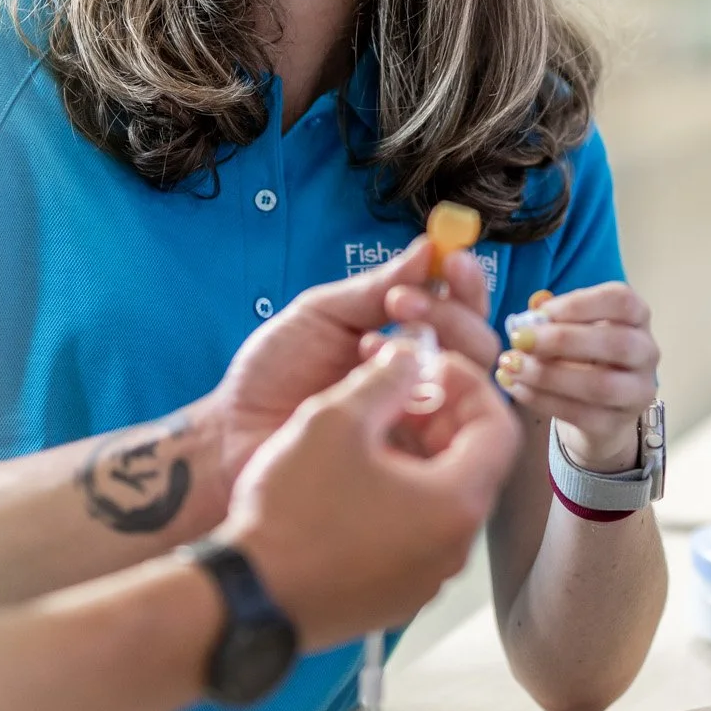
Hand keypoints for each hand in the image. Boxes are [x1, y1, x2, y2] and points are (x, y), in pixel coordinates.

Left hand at [204, 237, 502, 500]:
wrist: (232, 433)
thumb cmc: (272, 372)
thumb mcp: (320, 316)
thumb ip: (373, 288)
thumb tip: (426, 249)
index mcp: (407, 336)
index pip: (459, 307)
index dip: (464, 283)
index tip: (450, 258)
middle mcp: (423, 377)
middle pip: (478, 344)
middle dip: (450, 314)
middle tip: (402, 303)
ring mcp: (420, 420)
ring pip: (471, 384)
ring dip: (435, 351)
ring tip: (373, 342)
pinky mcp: (412, 461)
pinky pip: (446, 433)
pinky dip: (420, 400)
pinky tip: (376, 390)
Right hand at [222, 341, 519, 649]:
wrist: (247, 600)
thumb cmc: (293, 512)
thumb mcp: (337, 419)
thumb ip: (387, 377)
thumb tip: (413, 358)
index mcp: (456, 504)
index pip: (499, 427)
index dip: (468, 385)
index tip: (429, 366)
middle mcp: (454, 548)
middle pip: (473, 463)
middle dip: (440, 416)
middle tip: (397, 391)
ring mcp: (427, 579)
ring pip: (442, 499)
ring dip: (418, 455)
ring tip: (369, 430)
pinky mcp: (396, 596)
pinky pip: (416, 534)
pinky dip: (400, 496)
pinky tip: (354, 478)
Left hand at [496, 283, 660, 472]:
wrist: (597, 408)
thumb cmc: (582, 355)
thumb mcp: (574, 328)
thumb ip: (554, 319)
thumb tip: (529, 318)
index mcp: (638, 318)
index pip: (623, 301)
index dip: (581, 304)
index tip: (542, 312)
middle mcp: (647, 353)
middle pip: (616, 342)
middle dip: (563, 340)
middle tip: (521, 339)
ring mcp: (637, 392)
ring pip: (600, 385)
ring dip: (548, 375)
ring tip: (513, 367)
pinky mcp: (617, 424)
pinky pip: (580, 414)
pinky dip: (543, 400)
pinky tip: (516, 388)